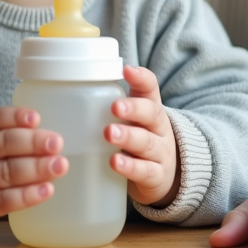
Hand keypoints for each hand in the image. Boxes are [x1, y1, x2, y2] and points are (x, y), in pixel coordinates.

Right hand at [0, 107, 66, 234]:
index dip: (16, 116)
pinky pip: (1, 201)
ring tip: (59, 166)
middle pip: (1, 144)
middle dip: (32, 143)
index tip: (37, 117)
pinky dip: (25, 196)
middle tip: (57, 144)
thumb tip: (52, 137)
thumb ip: (9, 139)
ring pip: (3, 172)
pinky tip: (45, 191)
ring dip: (34, 168)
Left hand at [105, 66, 179, 206]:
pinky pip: (145, 171)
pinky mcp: (157, 177)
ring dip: (128, 137)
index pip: (150, 89)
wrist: (166, 176)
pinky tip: (115, 162)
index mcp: (151, 110)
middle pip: (152, 114)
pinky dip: (130, 167)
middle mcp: (159, 129)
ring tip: (109, 133)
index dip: (141, 79)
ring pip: (147, 143)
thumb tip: (81, 82)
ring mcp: (161, 153)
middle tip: (115, 106)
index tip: (127, 70)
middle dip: (134, 109)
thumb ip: (113, 102)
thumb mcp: (133, 120)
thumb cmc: (140, 140)